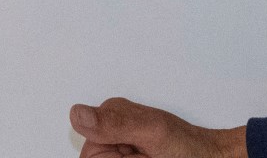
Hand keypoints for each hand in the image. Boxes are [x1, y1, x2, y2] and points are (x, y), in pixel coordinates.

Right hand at [70, 99, 247, 157]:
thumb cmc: (189, 147)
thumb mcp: (152, 132)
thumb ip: (114, 124)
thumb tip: (77, 113)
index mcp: (112, 115)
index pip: (89, 152)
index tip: (132, 154)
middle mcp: (113, 130)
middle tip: (146, 157)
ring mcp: (123, 147)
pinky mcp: (130, 156)